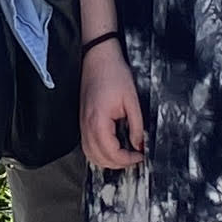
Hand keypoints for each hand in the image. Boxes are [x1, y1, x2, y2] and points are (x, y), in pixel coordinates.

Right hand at [80, 38, 147, 169]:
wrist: (98, 58)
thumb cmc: (114, 74)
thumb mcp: (132, 100)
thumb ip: (136, 126)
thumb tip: (140, 144)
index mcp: (98, 121)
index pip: (111, 153)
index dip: (127, 159)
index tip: (140, 155)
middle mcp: (86, 125)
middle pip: (99, 158)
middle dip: (118, 163)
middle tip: (134, 158)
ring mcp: (82, 123)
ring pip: (90, 154)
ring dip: (107, 160)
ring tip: (124, 156)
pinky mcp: (82, 120)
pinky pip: (87, 145)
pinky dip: (98, 152)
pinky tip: (111, 148)